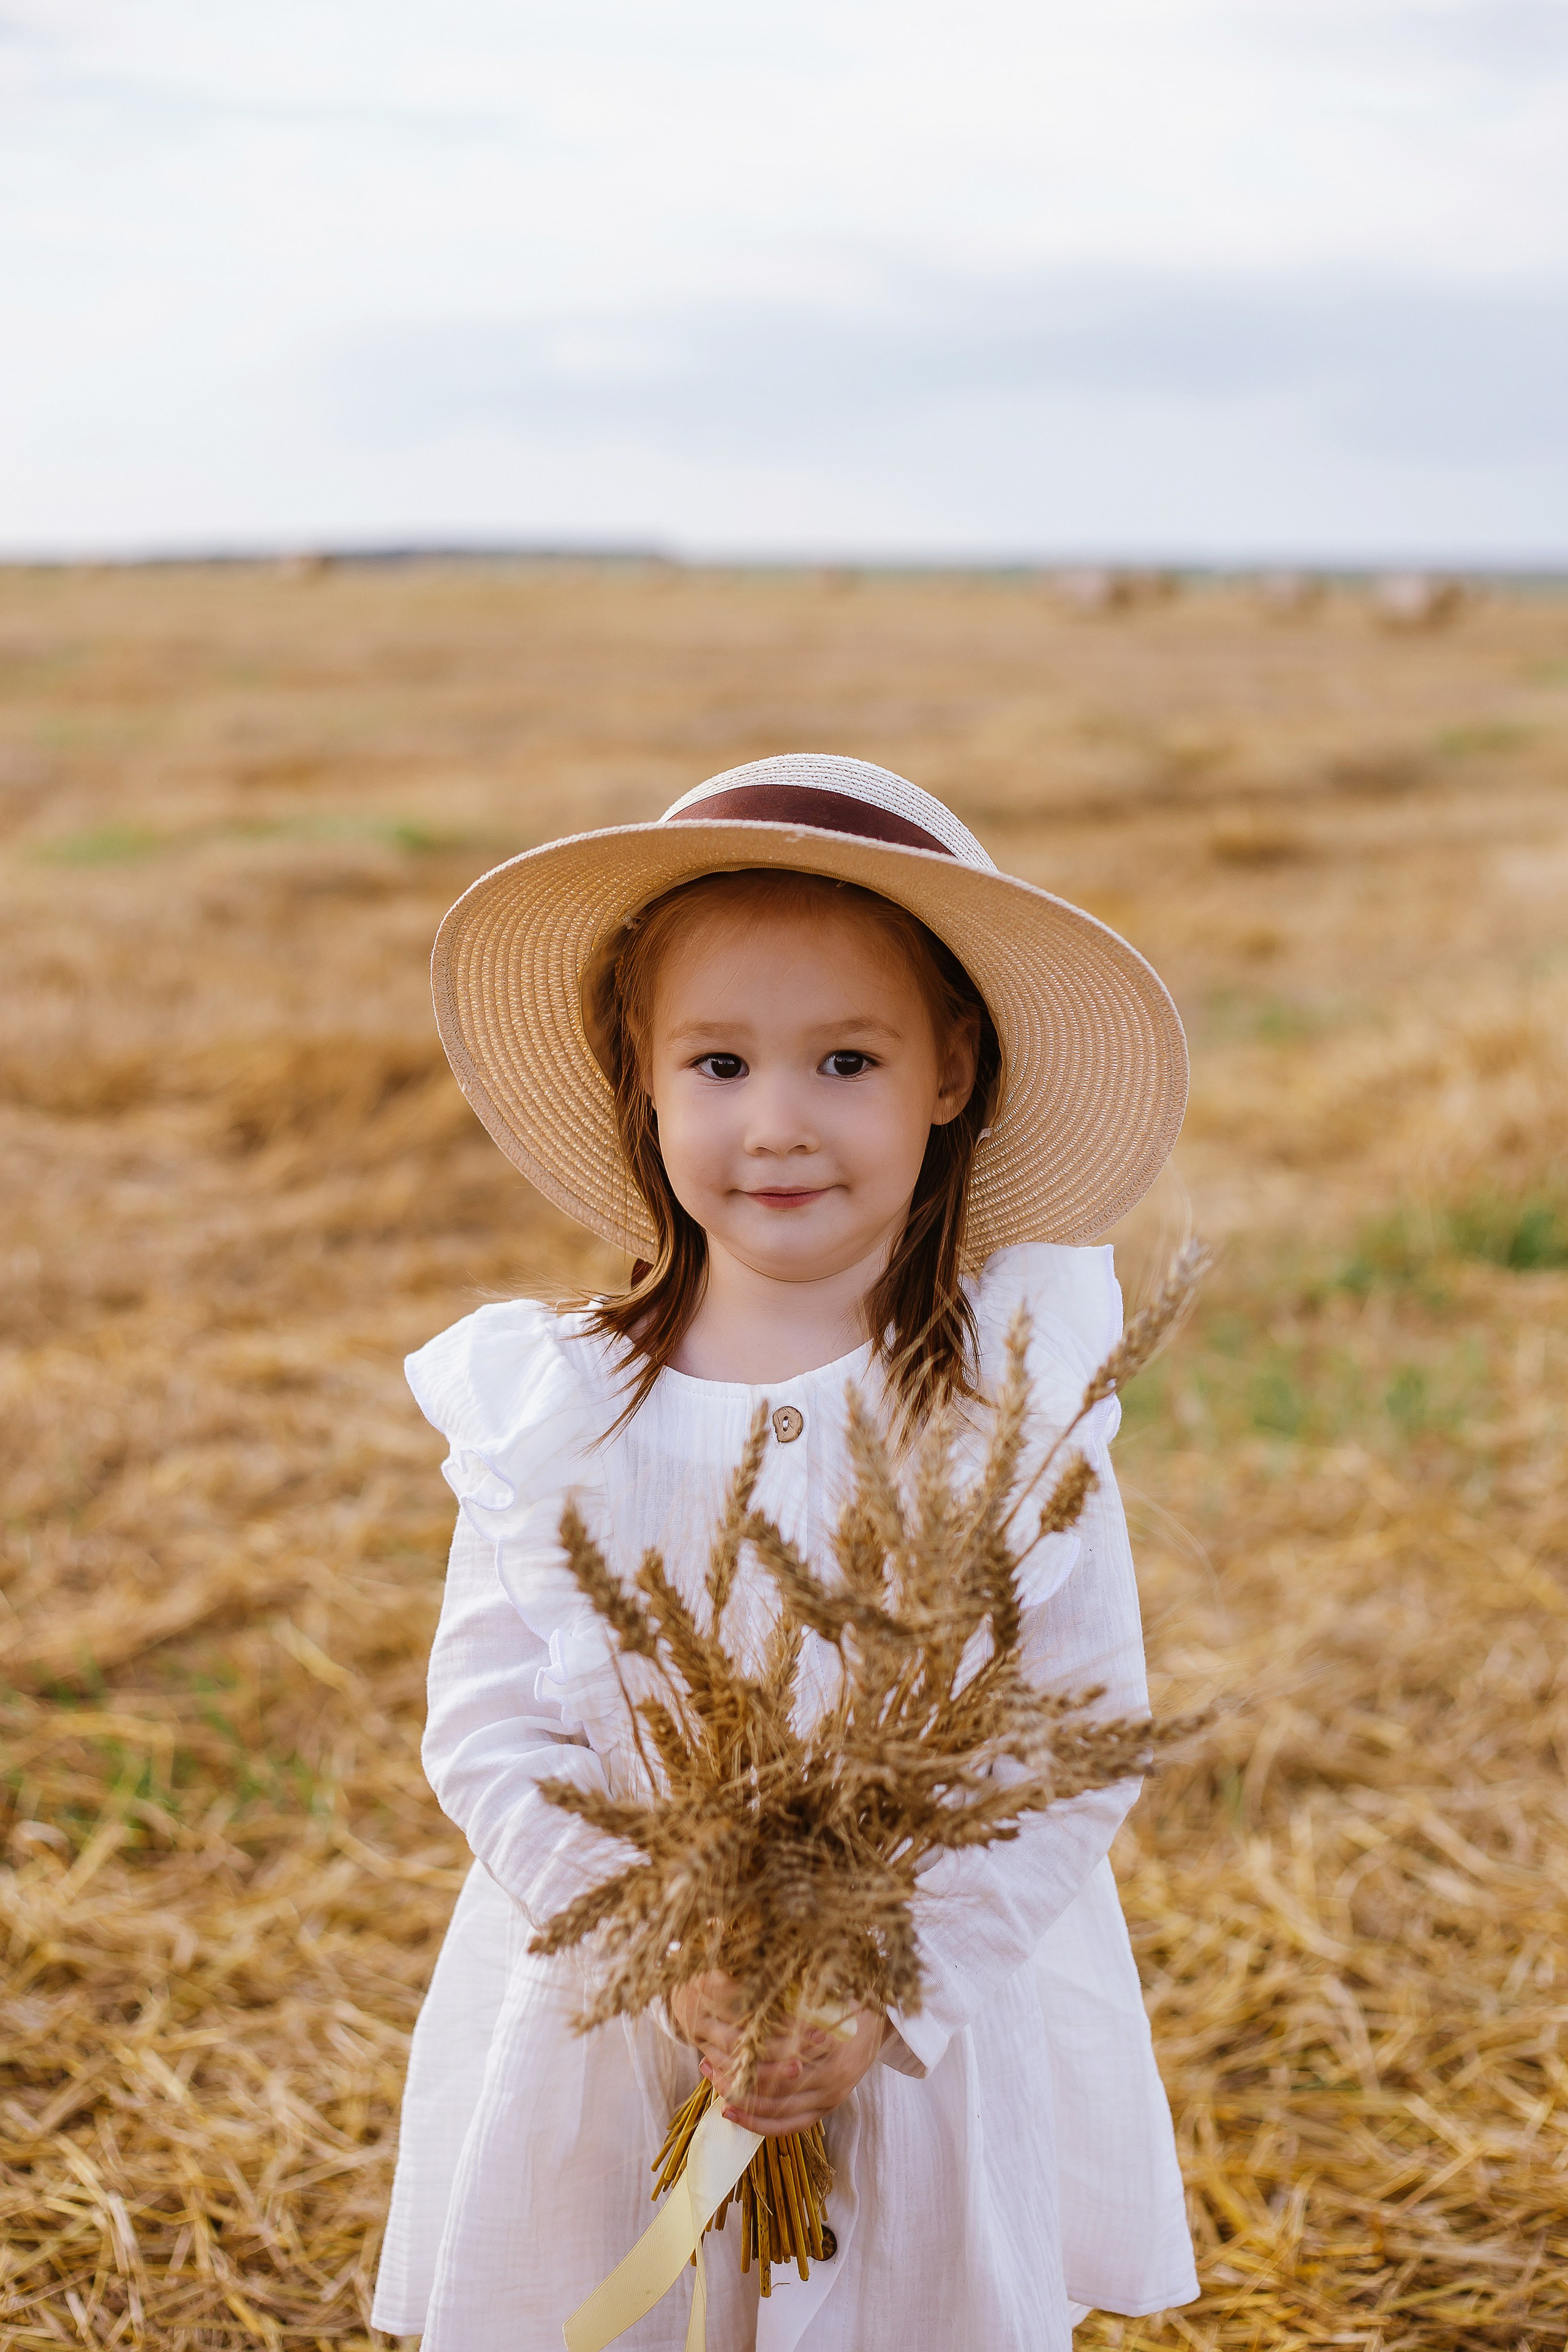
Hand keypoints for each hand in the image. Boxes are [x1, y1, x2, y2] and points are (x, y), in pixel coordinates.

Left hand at [706, 2002, 885, 2138]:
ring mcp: (831, 2098)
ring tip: (715, 2087)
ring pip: (779, 2110)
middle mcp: (833, 2079)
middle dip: (737, 2078)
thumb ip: (796, 2006)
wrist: (881, 2023)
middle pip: (774, 2087)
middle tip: (707, 2064)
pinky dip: (762, 2125)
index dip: (747, 2052)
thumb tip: (752, 2000)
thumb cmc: (849, 2002)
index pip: (780, 2057)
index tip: (719, 2041)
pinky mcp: (828, 2109)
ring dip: (744, 2103)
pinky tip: (737, 2116)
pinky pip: (791, 2126)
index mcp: (833, 2047)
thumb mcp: (827, 1995)